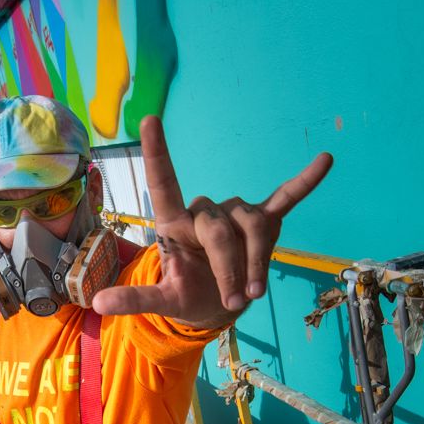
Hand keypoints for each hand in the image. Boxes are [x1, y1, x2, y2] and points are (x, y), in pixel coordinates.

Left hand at [92, 116, 332, 328]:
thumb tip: (97, 303)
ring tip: (252, 294)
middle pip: (221, 230)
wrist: (218, 304)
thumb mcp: (162, 301)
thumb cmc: (187, 294)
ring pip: (254, 227)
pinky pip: (286, 198)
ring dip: (256, 263)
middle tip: (233, 302)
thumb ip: (134, 300)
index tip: (150, 119)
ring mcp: (235, 214)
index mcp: (174, 223)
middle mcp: (204, 210)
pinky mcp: (264, 221)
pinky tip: (325, 161)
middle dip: (230, 268)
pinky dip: (305, 182)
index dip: (158, 154)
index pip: (163, 183)